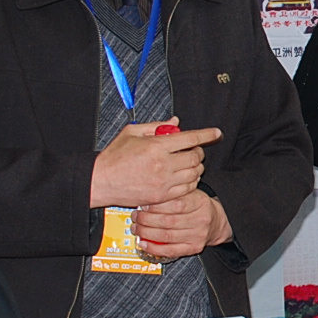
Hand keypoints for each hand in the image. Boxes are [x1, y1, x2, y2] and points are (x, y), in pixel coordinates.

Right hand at [90, 119, 220, 207]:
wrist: (101, 181)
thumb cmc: (114, 156)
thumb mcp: (132, 132)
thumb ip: (156, 126)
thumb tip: (175, 122)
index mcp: (156, 146)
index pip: (190, 139)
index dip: (206, 134)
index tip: (216, 133)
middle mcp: (162, 165)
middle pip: (195, 157)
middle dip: (199, 152)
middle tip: (194, 150)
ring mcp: (163, 183)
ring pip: (194, 174)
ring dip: (196, 167)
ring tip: (188, 163)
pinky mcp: (161, 196)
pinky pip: (186, 188)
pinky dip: (190, 181)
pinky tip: (183, 176)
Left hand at [135, 190, 232, 257]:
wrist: (216, 222)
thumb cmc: (198, 206)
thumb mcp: (191, 193)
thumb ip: (174, 193)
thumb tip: (147, 194)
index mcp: (200, 203)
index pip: (176, 204)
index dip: (157, 205)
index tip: (143, 204)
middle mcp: (200, 220)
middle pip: (169, 221)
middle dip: (147, 219)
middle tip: (136, 216)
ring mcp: (197, 236)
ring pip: (167, 236)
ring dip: (147, 233)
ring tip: (136, 228)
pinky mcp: (193, 248)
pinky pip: (171, 251)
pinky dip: (154, 248)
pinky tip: (143, 243)